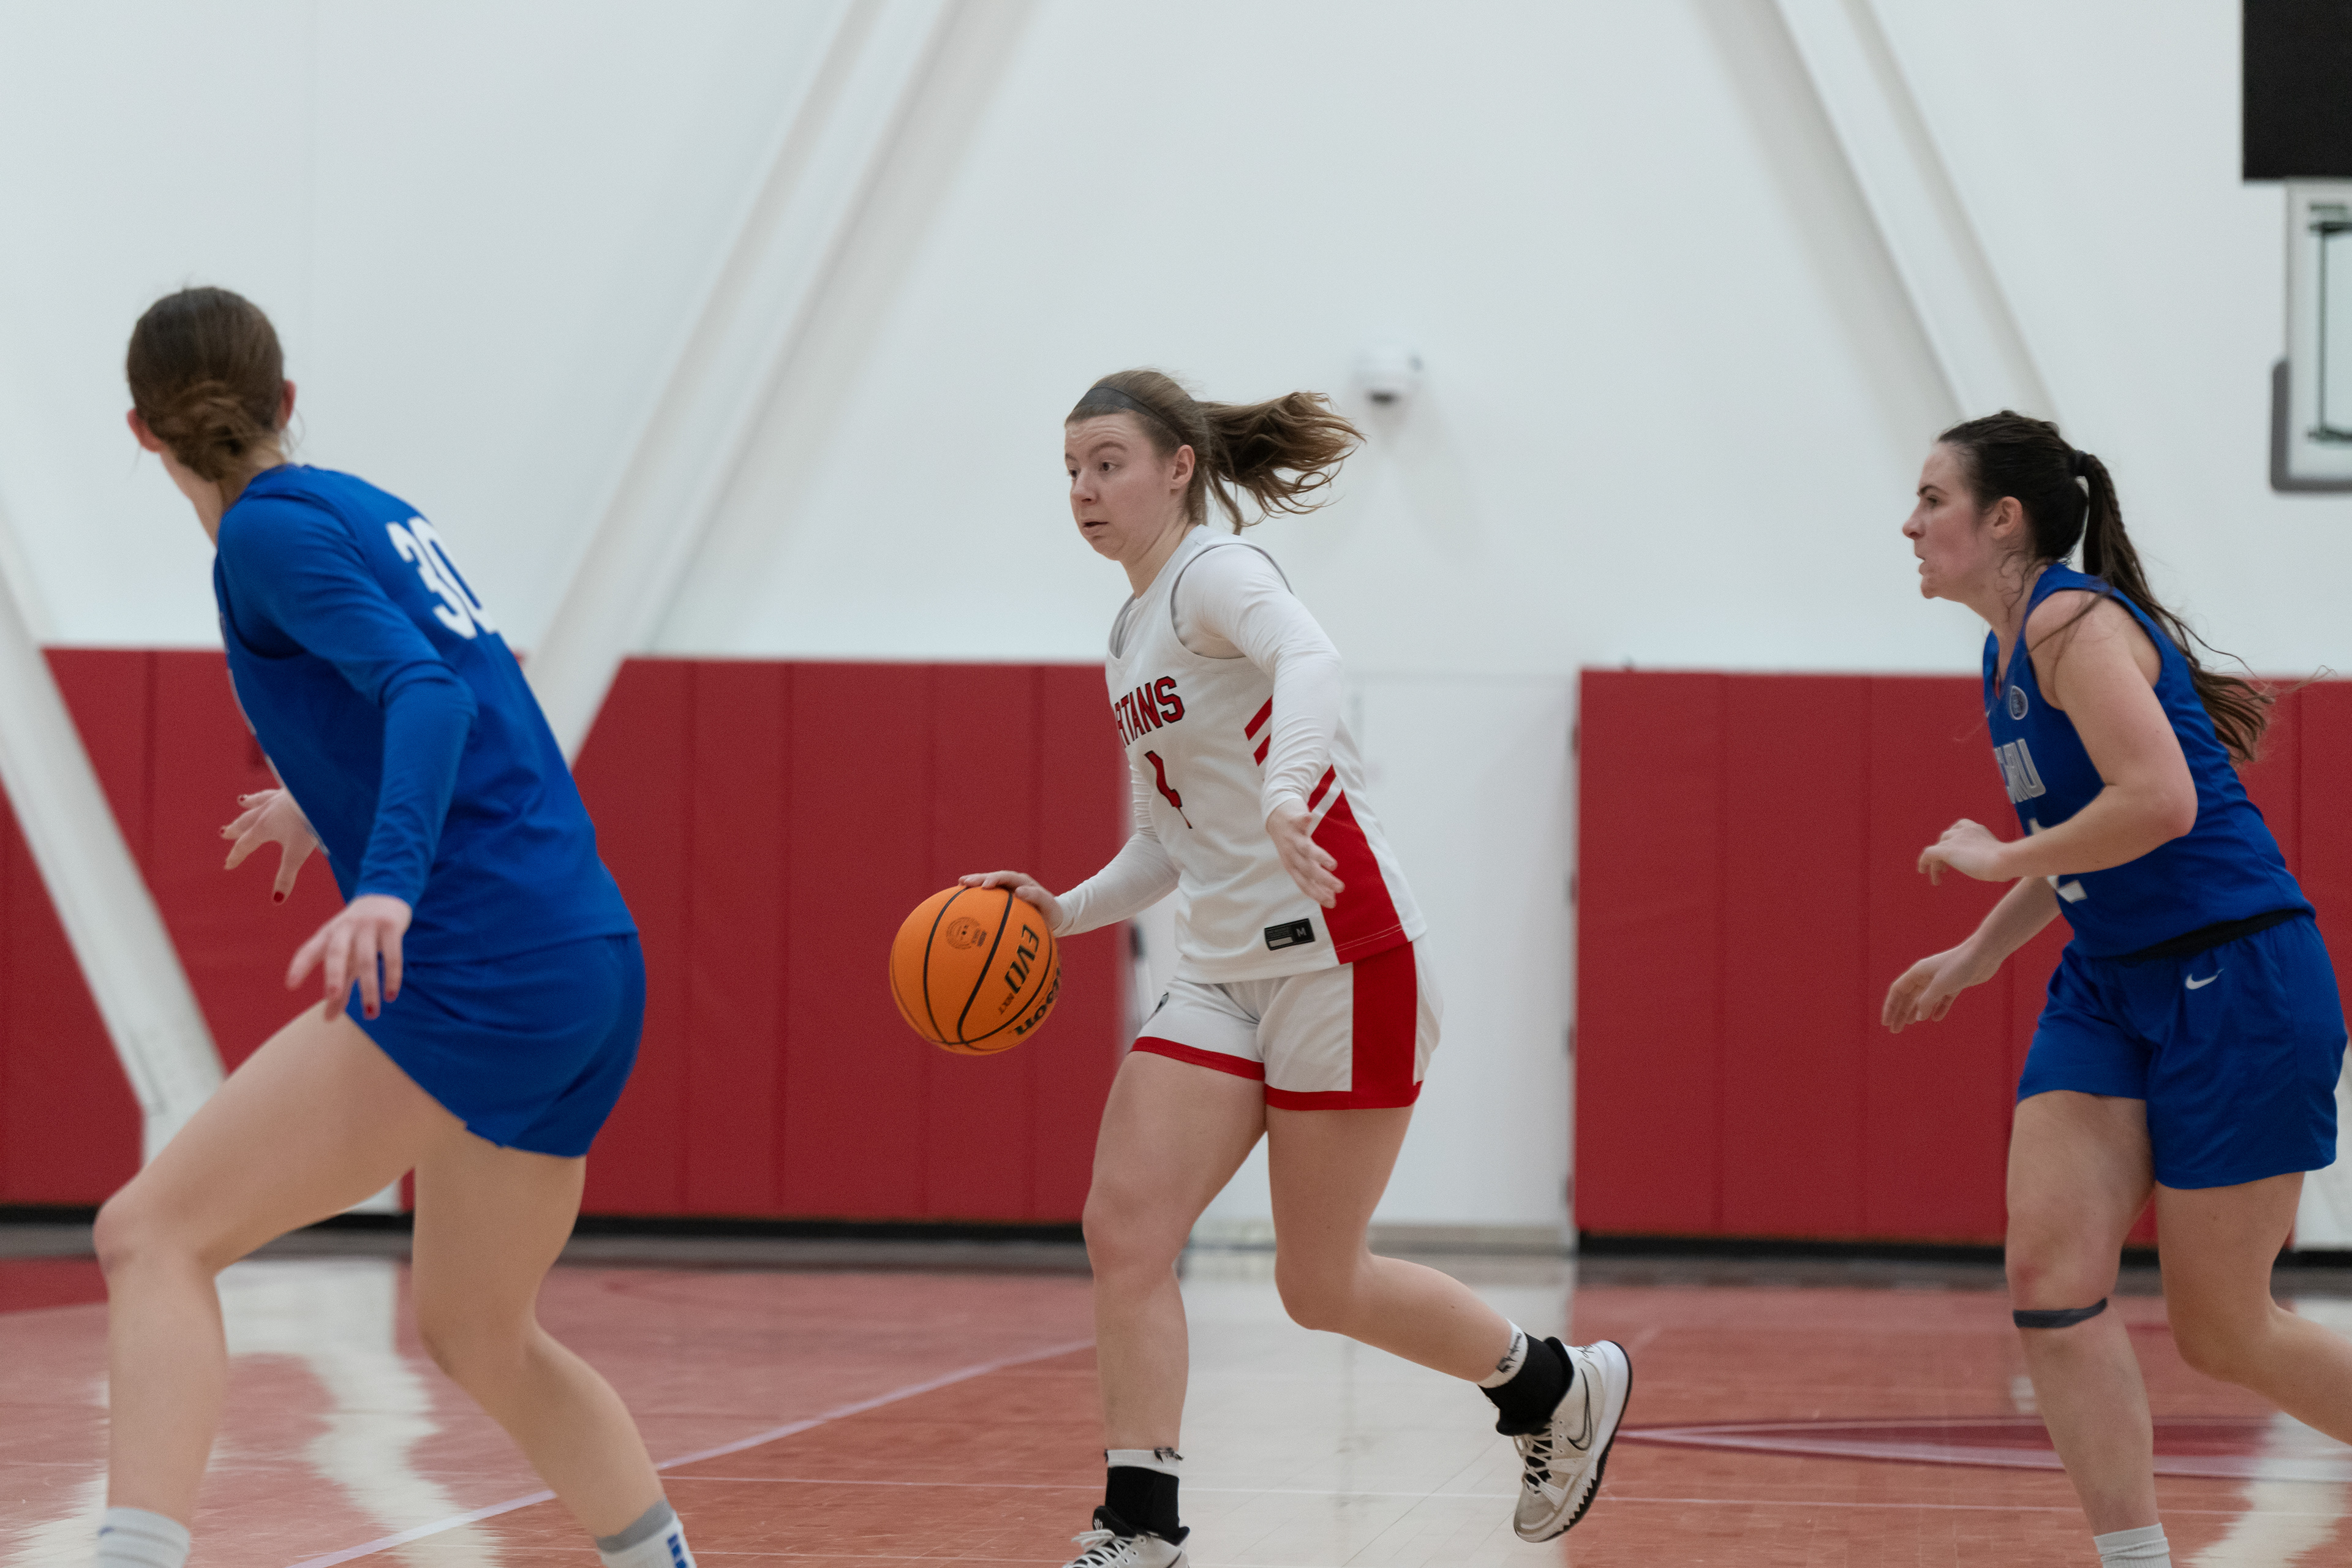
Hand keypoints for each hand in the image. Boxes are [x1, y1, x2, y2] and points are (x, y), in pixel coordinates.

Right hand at [222, 789, 318, 903]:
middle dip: (235, 828)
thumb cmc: (308, 824)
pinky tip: (279, 784)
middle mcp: (266, 811)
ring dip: (249, 803)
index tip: (228, 865)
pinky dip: (273, 789)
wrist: (321, 793)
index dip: (235, 856)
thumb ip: (286, 876)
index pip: (245, 845)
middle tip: (224, 832)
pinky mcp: (292, 786)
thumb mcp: (297, 853)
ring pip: (259, 801)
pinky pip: (278, 788)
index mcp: (263, 828)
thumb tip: (276, 900)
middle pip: (246, 821)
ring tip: (241, 801)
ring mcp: (278, 796)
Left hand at [288, 894, 410, 1021]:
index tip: (290, 986)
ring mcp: (369, 926)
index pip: (309, 950)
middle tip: (333, 996)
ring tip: (371, 1014)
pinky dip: (392, 977)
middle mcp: (345, 928)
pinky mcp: (391, 926)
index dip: (300, 966)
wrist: (386, 894)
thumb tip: (328, 1019)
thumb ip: (339, 984)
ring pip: (367, 960)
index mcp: (328, 933)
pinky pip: (393, 955)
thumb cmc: (359, 933)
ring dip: (370, 989)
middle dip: (334, 974)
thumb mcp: (346, 954)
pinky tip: (391, 996)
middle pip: (337, 952)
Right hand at [958, 870, 1064, 932]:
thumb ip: (1036, 896)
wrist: (1053, 917)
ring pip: (987, 884)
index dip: (994, 879)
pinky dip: (976, 896)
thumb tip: (1019, 891)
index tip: (985, 886)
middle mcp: (1012, 883)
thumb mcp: (1048, 905)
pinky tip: (962, 900)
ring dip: (974, 884)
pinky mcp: (1002, 899)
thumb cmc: (1051, 912)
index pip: (1006, 876)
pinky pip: (987, 896)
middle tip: (964, 883)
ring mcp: (1006, 890)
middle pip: (992, 877)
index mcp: (1022, 881)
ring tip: (959, 885)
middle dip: (978, 878)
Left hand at [1266, 800, 1341, 907]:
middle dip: (1324, 880)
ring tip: (1333, 864)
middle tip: (1340, 887)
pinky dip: (1303, 820)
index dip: (1317, 895)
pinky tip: (1309, 817)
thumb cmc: (1294, 844)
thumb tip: (1331, 898)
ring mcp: (1292, 838)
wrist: (1276, 818)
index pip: (1304, 884)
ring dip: (1319, 857)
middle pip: (1308, 870)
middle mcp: (1291, 854)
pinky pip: (1298, 821)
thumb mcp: (1302, 863)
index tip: (1332, 904)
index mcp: (1293, 866)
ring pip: (1305, 850)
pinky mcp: (1293, 822)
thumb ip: (1316, 879)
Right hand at [1882, 942, 1998, 1032]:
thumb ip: (1926, 1002)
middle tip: (1895, 1030)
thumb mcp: (1939, 986)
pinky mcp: (1954, 984)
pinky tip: (1936, 1019)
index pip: (1898, 991)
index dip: (1890, 1007)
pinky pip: (1942, 999)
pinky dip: (1938, 1008)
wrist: (1983, 954)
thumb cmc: (1959, 966)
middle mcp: (1926, 976)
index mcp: (1917, 972)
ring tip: (1910, 1025)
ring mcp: (1940, 980)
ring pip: (1924, 999)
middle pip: (1908, 997)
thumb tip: (1918, 1017)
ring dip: (1916, 1012)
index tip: (1886, 1022)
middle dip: (1900, 1013)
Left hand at [1917, 818, 2012, 885]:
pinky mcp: (1947, 850)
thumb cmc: (2007, 863)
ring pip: (1936, 848)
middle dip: (1943, 852)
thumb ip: (1991, 856)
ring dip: (1936, 863)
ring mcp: (1955, 839)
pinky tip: (1923, 872)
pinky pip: (1928, 854)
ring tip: (1938, 877)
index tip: (1955, 850)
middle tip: (1945, 869)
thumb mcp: (1999, 856)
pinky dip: (1924, 862)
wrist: (2004, 861)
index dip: (1953, 839)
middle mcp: (1964, 830)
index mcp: (1977, 829)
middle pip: (1945, 838)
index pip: (1959, 827)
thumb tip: (2000, 870)